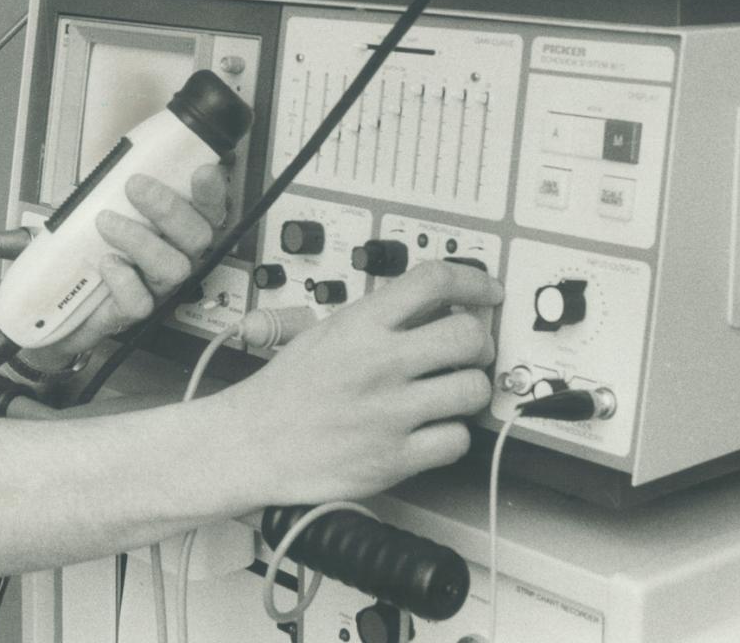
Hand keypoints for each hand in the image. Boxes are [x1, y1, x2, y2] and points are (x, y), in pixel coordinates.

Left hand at [26, 163, 227, 361]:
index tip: (202, 171)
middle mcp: (174, 258)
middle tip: (135, 186)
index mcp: (174, 230)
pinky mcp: (132, 312)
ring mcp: (156, 288)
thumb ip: (98, 190)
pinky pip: (140, 302)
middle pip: (197, 237)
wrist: (62, 302)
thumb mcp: (93, 210)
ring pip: (173, 269)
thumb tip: (91, 176)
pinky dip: (124, 281)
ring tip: (106, 223)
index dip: (212, 193)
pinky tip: (107, 264)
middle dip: (169, 209)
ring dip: (141, 241)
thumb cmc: (88, 249)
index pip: (209, 210)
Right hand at [221, 260, 502, 505]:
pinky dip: (451, 436)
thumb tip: (437, 303)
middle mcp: (379, 364)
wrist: (253, 443)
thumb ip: (381, 317)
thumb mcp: (329, 331)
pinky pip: (457, 441)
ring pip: (473, 390)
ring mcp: (390, 413)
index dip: (473, 282)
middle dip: (479, 343)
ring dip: (468, 390)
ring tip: (447, 393)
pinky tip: (430, 429)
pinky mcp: (395, 458)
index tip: (486, 291)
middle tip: (469, 350)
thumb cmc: (288, 389)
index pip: (434, 282)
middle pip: (469, 336)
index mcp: (360, 325)